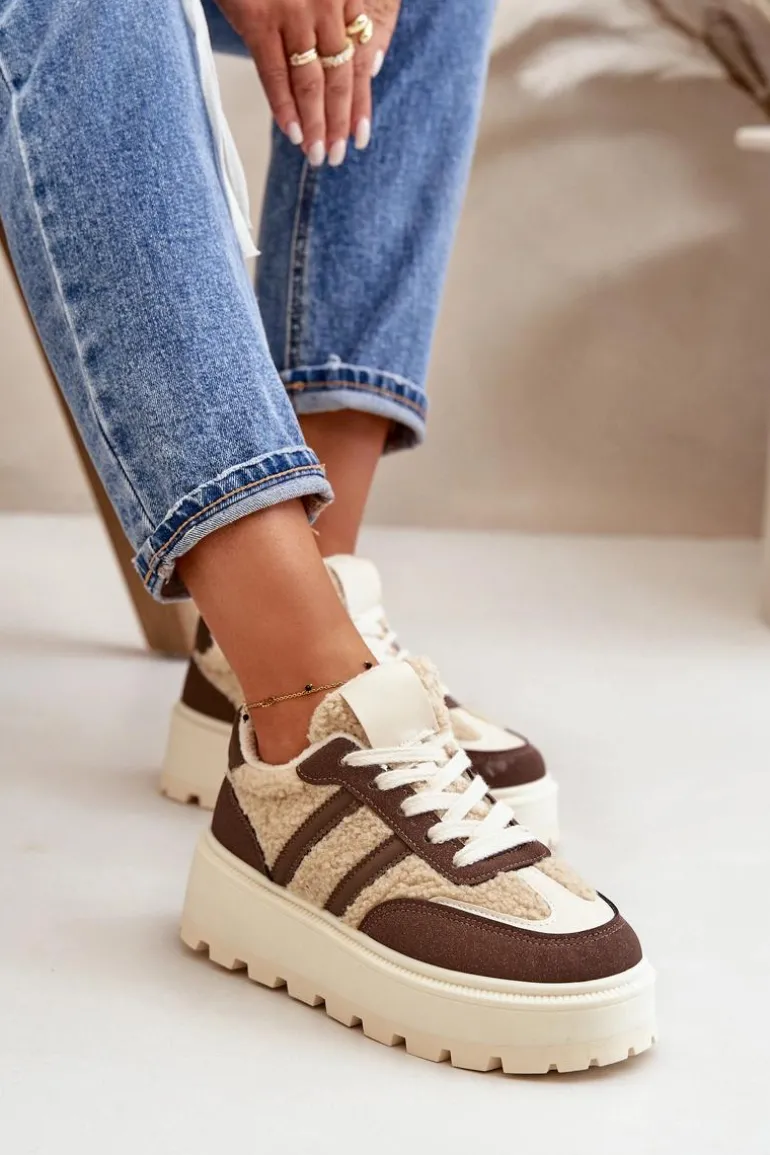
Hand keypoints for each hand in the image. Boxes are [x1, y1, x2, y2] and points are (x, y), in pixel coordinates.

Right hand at [216, 0, 401, 166]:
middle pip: (339, 75)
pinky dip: (283, 107)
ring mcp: (292, 11)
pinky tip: (292, 133)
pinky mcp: (257, 18)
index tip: (361, 136)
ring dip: (316, 124)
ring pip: (311, 81)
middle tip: (339, 156)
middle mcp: (325, 4)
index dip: (361, 101)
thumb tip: (363, 63)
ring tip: (319, 155)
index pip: (359, 59)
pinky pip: (274, 72)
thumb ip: (338, 16)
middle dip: (340, 121)